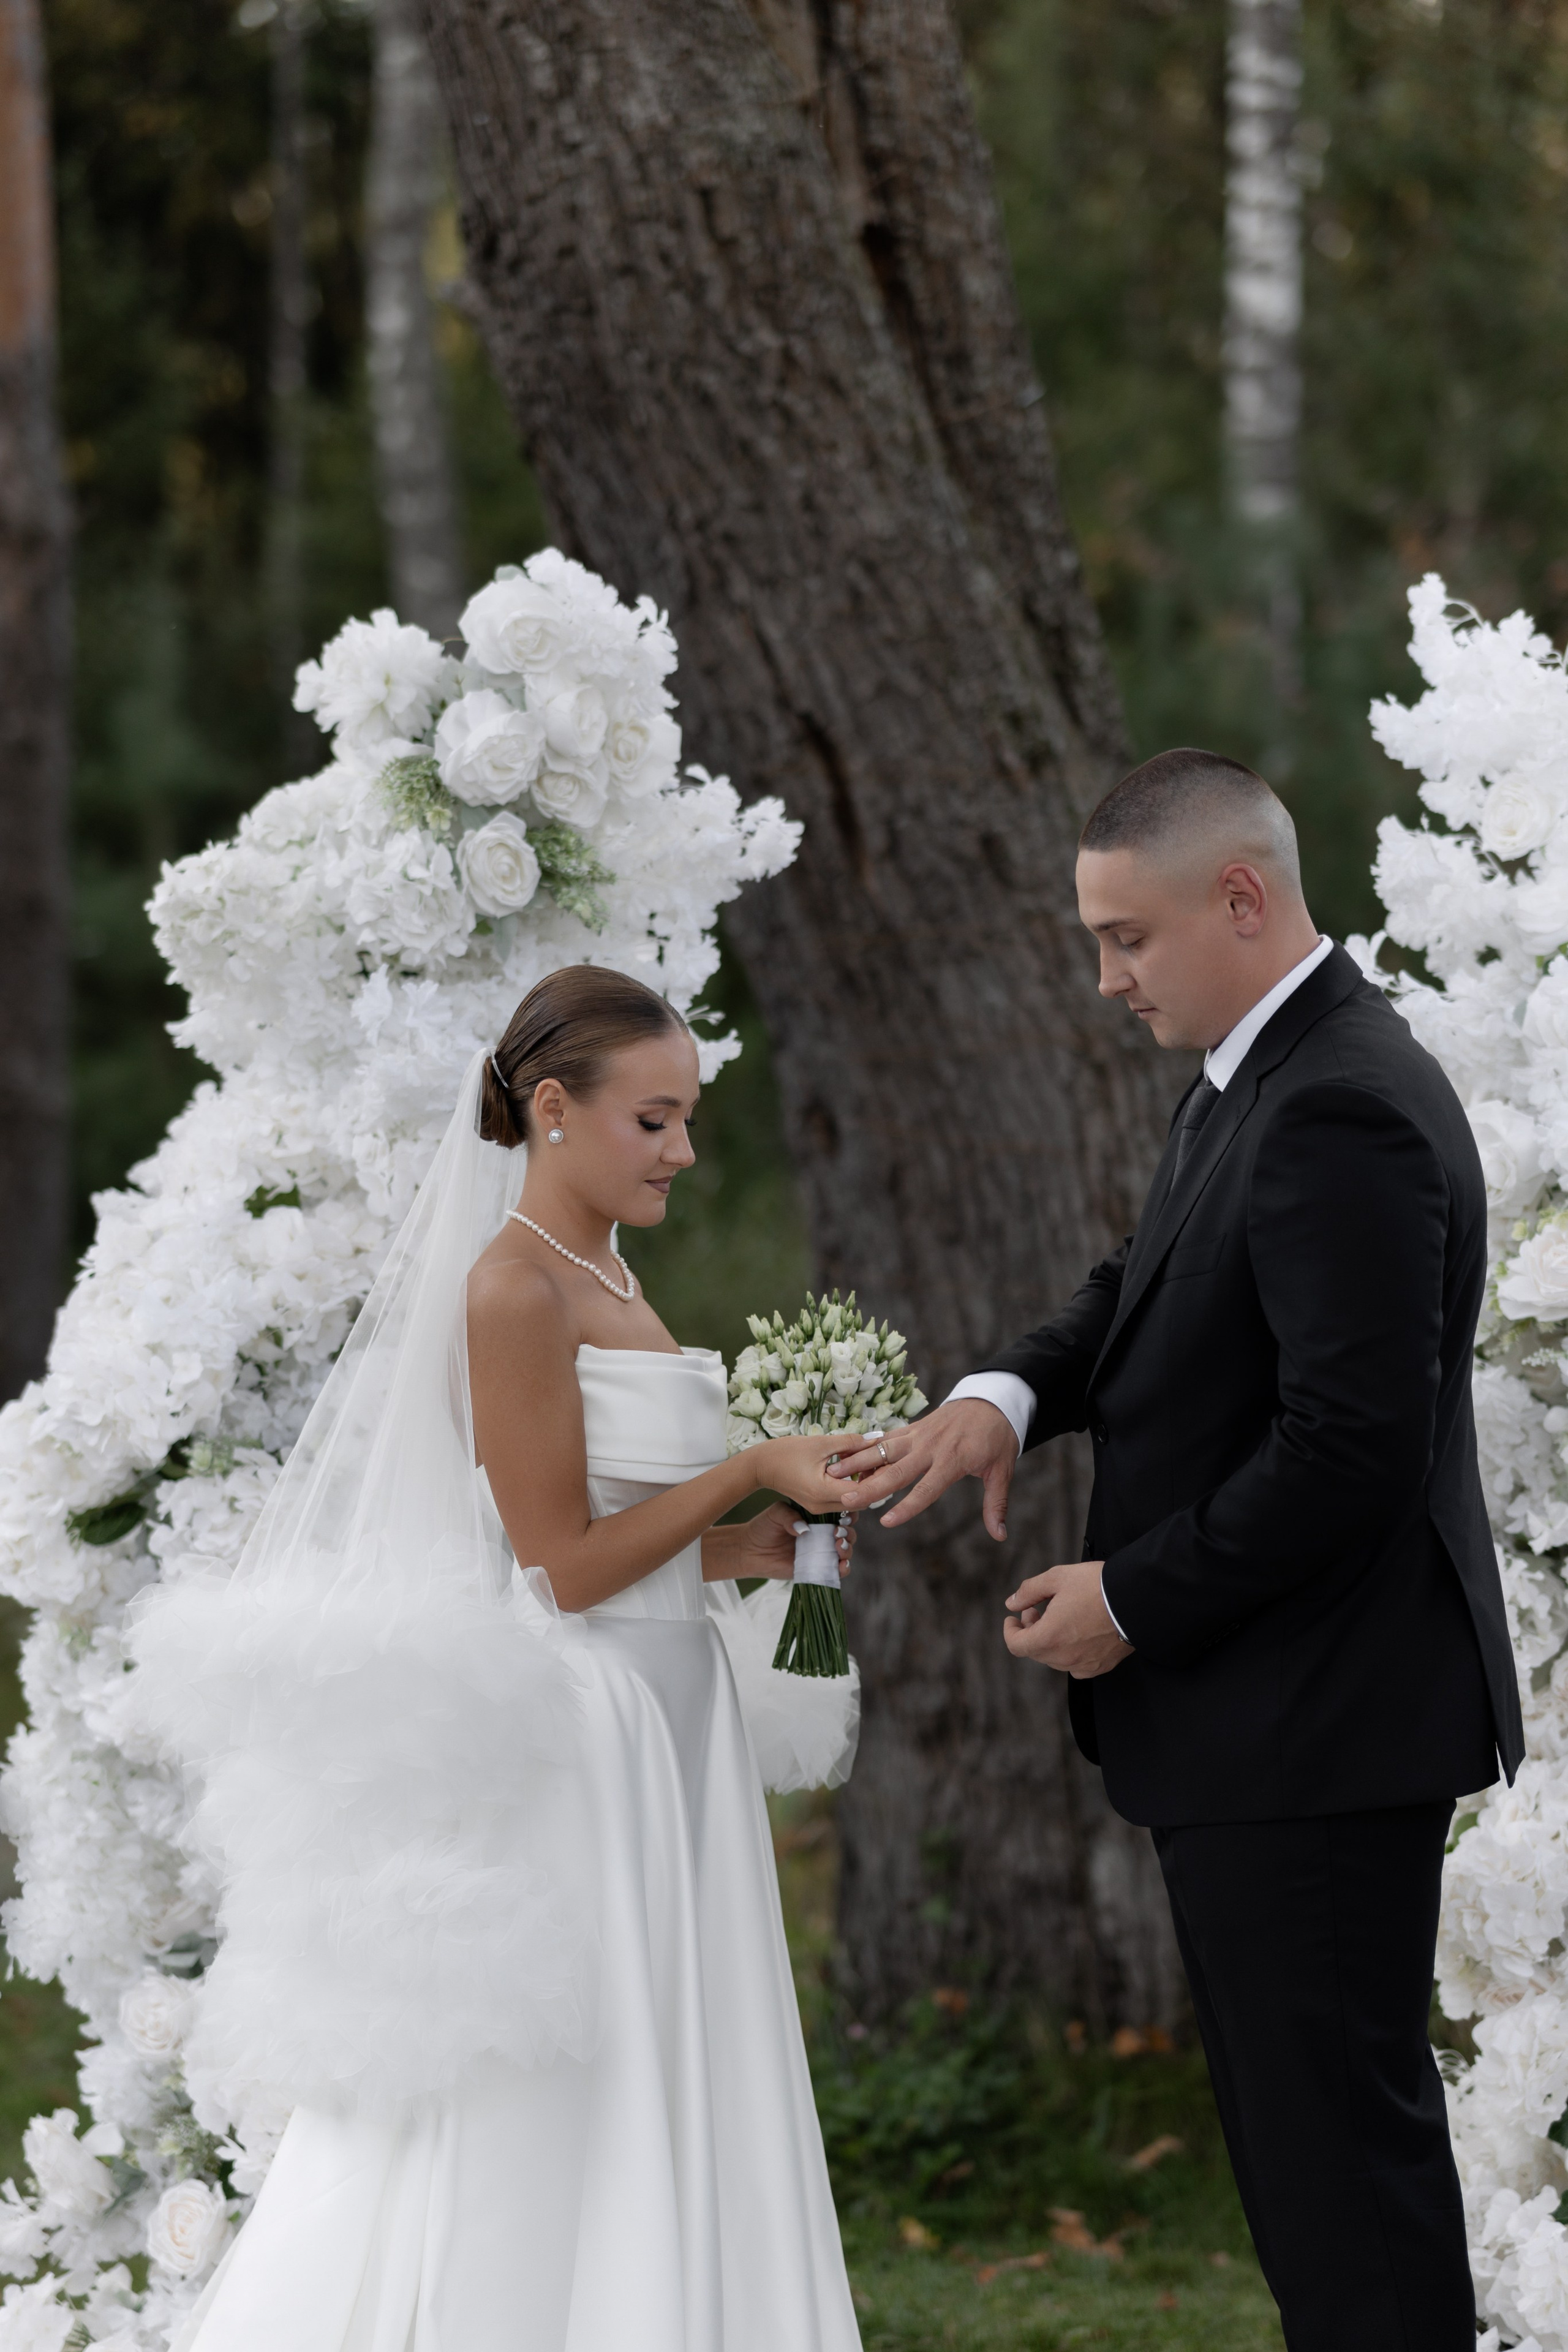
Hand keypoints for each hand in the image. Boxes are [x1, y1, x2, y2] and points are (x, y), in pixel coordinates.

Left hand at [735, 1498, 855, 1579]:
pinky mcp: (817, 1569)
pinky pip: (836, 1571)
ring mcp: (821, 1553)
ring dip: (848, 1548)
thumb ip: (789, 1515)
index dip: (847, 1514)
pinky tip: (841, 1564)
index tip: (843, 1516)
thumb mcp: (776, 1514)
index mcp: (817, 1518)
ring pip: (846, 1551)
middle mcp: (822, 1535)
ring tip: (837, 1546)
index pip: (840, 1514)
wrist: (750, 1551)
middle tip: (837, 1532)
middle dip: (848, 1532)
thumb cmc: (763, 1528)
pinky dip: (844, 1568)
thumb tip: (805, 1529)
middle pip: (847, 1533)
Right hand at [757, 1431, 868, 1517]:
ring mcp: (819, 1509)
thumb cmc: (786, 1452)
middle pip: (861, 1501)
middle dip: (872, 1483)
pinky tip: (850, 1469)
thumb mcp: (820, 1443)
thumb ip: (850, 1442)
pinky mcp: (817, 1506)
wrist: (761, 1466)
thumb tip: (875, 1439)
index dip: (877, 1477)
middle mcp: (822, 1506)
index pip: (862, 1492)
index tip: (885, 1461)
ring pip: (853, 1502)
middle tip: (878, 1461)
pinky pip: (841, 1500)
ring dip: (861, 1485)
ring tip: (864, 1463)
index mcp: (822, 1491)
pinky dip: (850, 1487)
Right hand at [827, 1400, 1018, 1536]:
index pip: (926, 1489)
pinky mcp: (914, 1427)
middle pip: (896, 1470)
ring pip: (883, 1449)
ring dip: (858, 1461)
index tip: (886, 1522)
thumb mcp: (1002, 1471)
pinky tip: (845, 1454)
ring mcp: (919, 1434)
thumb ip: (995, 1504)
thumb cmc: (998, 1438)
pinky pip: (887, 1436)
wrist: (993, 1400)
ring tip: (832, 1471)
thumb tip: (999, 1536)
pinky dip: (867, 1445)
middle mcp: (931, 1447)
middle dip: (869, 1486)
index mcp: (953, 1460)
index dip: (906, 1507)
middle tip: (846, 1498)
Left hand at [1003, 1560, 1131, 1678]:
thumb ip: (1029, 1591)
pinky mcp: (1100, 1666)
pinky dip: (1069, 1651)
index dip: (1011, 1631)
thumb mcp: (1057, 1578)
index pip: (1016, 1646)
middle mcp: (1064, 1658)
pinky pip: (1076, 1664)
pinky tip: (1077, 1632)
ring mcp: (1084, 1665)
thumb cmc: (1097, 1586)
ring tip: (1059, 1616)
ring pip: (1055, 1658)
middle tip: (1037, 1609)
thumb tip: (1012, 1603)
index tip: (1014, 1619)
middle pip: (1035, 1651)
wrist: (1135, 1599)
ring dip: (1050, 1640)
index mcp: (1049, 1637)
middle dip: (1031, 1630)